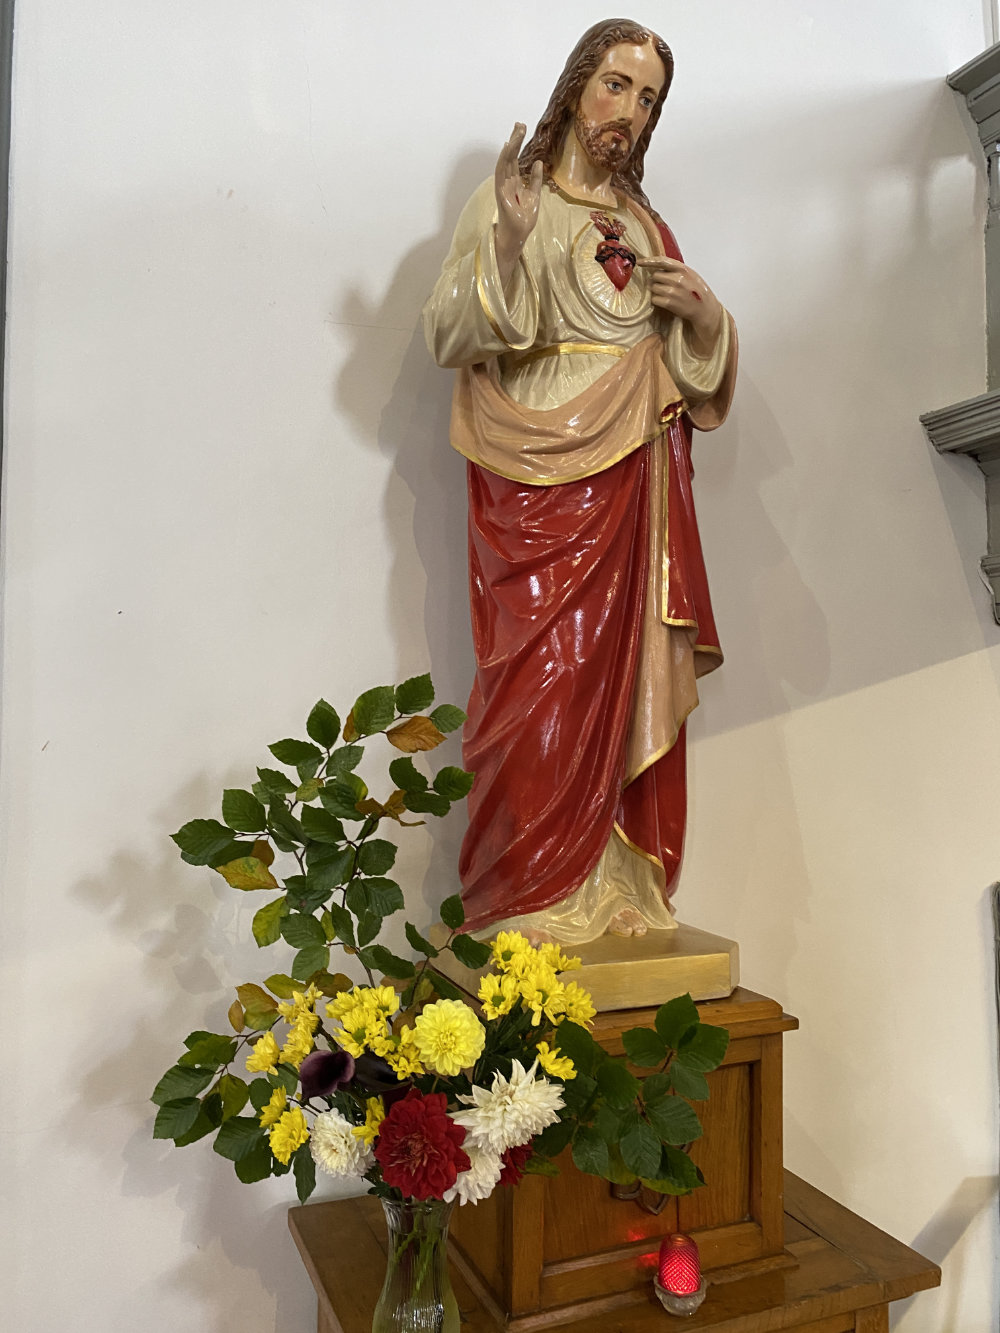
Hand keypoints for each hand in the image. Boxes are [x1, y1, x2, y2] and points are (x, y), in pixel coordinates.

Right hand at [494, 123, 543, 279]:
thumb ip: (535, 180)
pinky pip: (501, 174)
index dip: (517, 144)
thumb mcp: (534, 196)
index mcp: (514, 182)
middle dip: (514, 140)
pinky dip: (504, 161)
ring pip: (505, 162)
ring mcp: (503, 187)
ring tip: (516, 132)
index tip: (521, 128)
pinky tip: (508, 149)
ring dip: (510, 146)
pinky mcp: (502, 194)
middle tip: (520, 123)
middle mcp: (507, 182)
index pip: (515, 159)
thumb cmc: (523, 219)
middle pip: (509, 157)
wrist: (518, 236)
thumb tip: (538, 162)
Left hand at [640, 257, 723, 354]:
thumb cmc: (697, 292)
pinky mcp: (669, 303)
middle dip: (657, 281)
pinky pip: (654, 299)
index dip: (649, 261)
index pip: (662, 261)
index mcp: (683, 269)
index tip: (640, 262)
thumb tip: (657, 268)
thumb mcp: (691, 275)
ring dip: (656, 291)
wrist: (704, 309)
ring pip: (653, 288)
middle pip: (655, 276)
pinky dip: (657, 300)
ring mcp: (672, 291)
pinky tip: (666, 302)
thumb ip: (676, 270)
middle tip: (664, 286)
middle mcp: (677, 279)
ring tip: (667, 295)